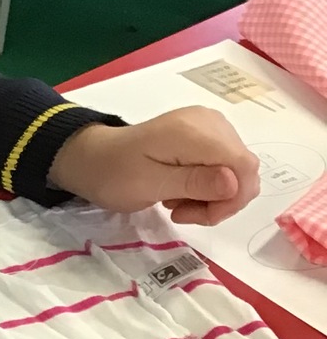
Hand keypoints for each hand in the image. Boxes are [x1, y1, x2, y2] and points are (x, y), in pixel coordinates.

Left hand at [49, 109, 259, 225]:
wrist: (94, 157)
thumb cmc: (115, 173)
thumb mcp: (150, 184)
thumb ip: (194, 183)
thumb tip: (235, 183)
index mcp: (195, 131)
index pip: (244, 166)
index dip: (233, 199)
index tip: (200, 216)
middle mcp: (210, 122)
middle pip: (244, 171)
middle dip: (220, 201)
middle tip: (181, 212)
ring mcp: (210, 126)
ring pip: (236, 172)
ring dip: (212, 197)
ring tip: (176, 202)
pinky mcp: (206, 135)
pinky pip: (225, 166)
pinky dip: (208, 186)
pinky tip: (181, 191)